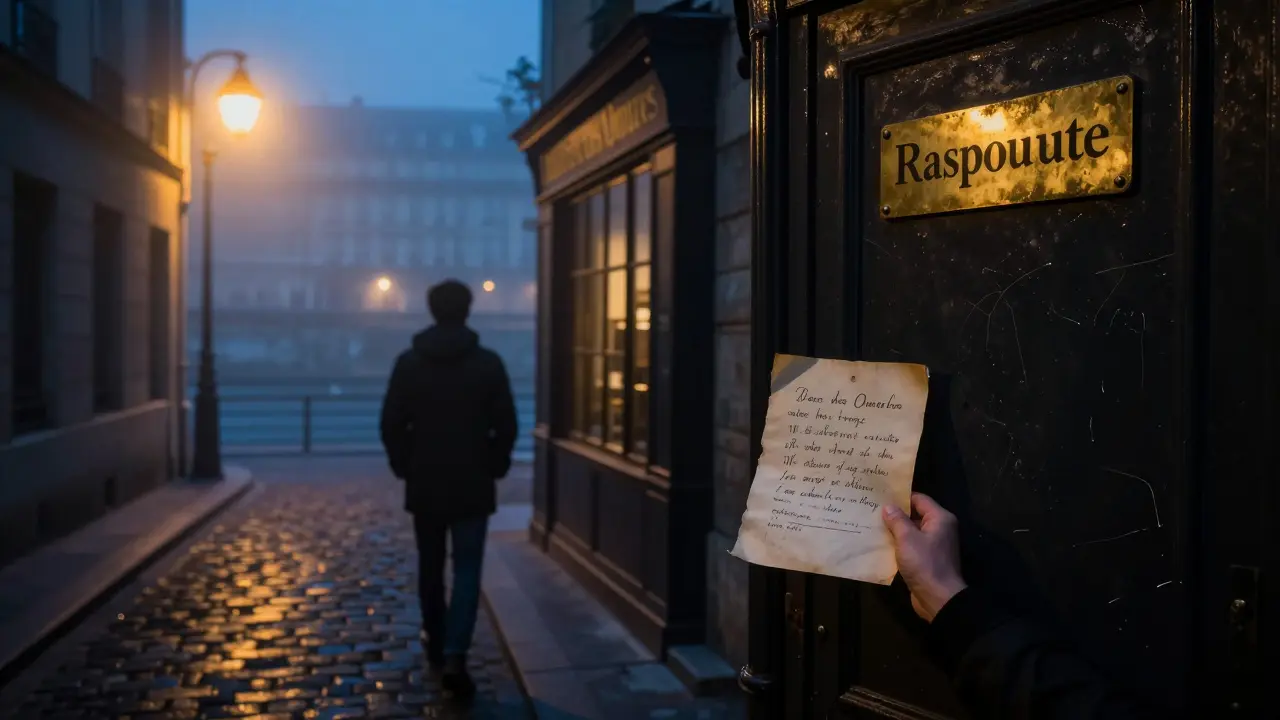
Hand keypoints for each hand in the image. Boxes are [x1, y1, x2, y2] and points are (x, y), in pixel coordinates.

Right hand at [882, 493, 966, 622]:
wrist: (938, 598)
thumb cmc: (924, 563)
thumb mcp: (907, 538)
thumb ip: (897, 520)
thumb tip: (888, 506)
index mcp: (940, 519)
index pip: (919, 499)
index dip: (900, 497)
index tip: (880, 496)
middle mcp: (939, 529)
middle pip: (914, 515)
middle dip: (894, 514)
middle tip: (871, 509)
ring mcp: (932, 545)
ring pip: (910, 532)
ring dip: (894, 530)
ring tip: (871, 525)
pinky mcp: (925, 559)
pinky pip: (909, 546)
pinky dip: (897, 544)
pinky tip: (879, 544)